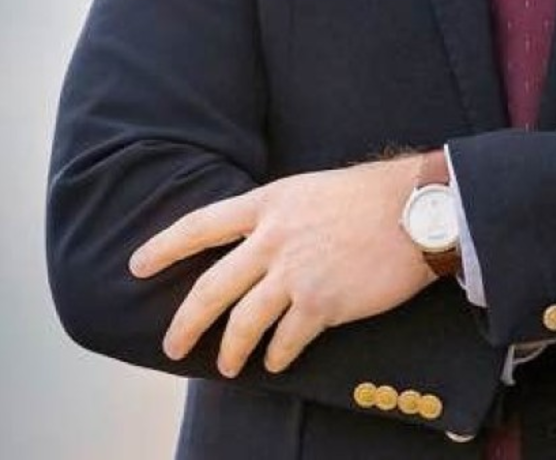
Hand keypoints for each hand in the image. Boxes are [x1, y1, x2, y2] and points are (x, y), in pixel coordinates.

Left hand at [129, 155, 431, 377]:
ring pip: (243, 323)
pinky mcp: (322, 304)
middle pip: (211, 287)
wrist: (417, 209)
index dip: (165, 246)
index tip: (137, 265)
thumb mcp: (314, 189)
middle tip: (172, 345)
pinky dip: (276, 355)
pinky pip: (286, 340)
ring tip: (229, 365)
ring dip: (231, 350)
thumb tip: (263, 244)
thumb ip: (283, 215)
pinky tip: (276, 361)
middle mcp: (274, 238)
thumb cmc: (374, 194)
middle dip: (185, 322)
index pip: (202, 224)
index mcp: (270, 203)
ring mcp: (296, 273)